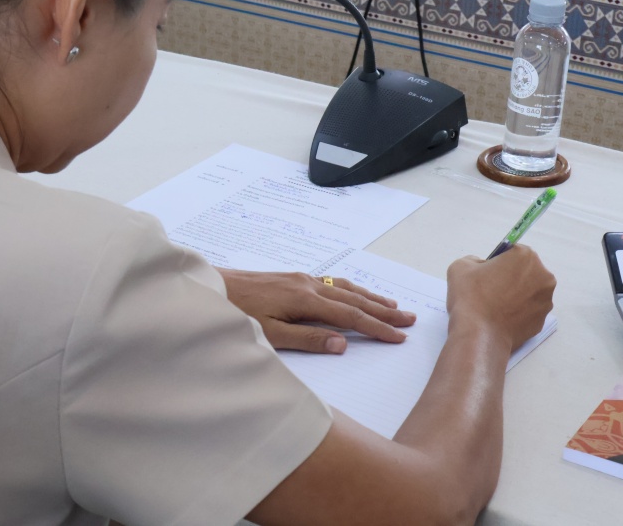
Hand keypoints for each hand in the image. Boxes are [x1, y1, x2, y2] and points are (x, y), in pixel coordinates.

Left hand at [216, 269, 416, 353]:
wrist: (213, 287)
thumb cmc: (237, 314)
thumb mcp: (270, 334)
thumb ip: (308, 339)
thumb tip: (342, 345)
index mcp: (306, 300)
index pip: (351, 317)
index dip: (377, 327)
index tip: (399, 336)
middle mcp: (310, 285)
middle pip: (355, 300)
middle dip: (384, 310)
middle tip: (409, 318)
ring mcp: (303, 279)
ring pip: (346, 289)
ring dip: (372, 298)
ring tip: (393, 305)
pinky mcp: (294, 277)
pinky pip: (333, 283)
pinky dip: (352, 290)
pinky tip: (356, 293)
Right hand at [445, 245, 555, 351]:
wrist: (478, 335)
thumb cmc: (470, 297)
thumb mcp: (461, 267)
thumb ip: (475, 260)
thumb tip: (482, 267)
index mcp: (526, 257)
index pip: (512, 252)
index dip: (497, 261)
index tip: (487, 273)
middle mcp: (543, 277)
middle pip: (524, 271)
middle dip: (510, 278)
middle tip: (489, 290)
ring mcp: (545, 301)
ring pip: (528, 293)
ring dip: (515, 295)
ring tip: (493, 307)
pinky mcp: (541, 321)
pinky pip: (528, 312)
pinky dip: (517, 314)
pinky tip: (499, 319)